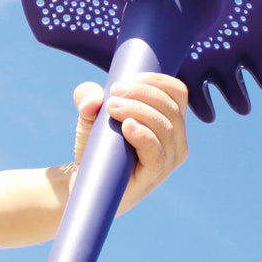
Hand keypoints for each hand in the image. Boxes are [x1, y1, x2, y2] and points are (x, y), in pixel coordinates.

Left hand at [72, 72, 189, 211]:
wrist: (83, 181)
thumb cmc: (96, 145)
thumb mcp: (89, 115)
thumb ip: (87, 96)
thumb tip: (93, 99)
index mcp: (169, 121)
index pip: (177, 92)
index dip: (155, 81)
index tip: (125, 80)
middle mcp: (175, 140)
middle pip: (171, 108)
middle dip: (142, 93)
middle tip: (113, 94)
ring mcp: (167, 161)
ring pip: (165, 128)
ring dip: (139, 110)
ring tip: (111, 107)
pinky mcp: (153, 177)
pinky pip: (157, 155)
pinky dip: (144, 136)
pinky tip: (126, 126)